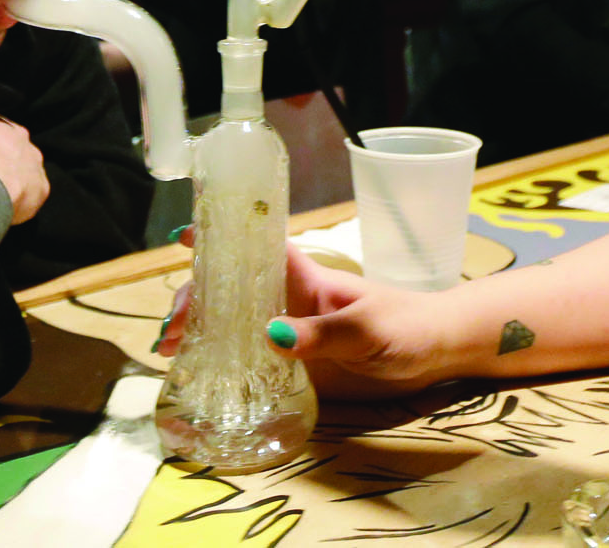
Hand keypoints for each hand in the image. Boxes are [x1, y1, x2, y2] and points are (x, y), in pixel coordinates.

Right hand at [157, 240, 459, 398]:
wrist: (439, 352)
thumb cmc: (408, 326)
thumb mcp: (367, 330)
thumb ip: (323, 333)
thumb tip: (268, 334)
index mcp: (308, 278)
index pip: (259, 248)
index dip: (222, 239)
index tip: (182, 237)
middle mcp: (292, 300)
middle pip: (234, 289)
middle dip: (197, 300)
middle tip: (169, 329)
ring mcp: (294, 330)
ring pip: (236, 322)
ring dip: (202, 330)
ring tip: (170, 349)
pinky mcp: (300, 362)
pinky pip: (253, 356)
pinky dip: (223, 360)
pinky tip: (199, 371)